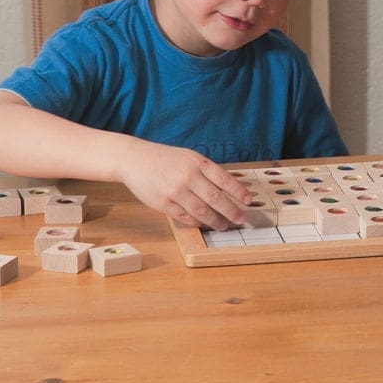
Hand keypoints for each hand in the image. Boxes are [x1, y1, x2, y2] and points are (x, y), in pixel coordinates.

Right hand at [114, 140, 253, 229]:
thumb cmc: (166, 159)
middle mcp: (188, 176)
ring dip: (216, 221)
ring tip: (224, 226)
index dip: (239, 192)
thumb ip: (207, 171)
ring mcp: (175, 191)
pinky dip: (197, 222)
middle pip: (216, 198)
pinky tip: (204, 224)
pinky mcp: (163, 204)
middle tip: (241, 220)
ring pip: (202, 211)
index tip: (249, 201)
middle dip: (232, 211)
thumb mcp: (189, 157)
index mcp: (198, 162)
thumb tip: (229, 189)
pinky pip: (185, 217)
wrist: (134, 159)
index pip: (225, 179)